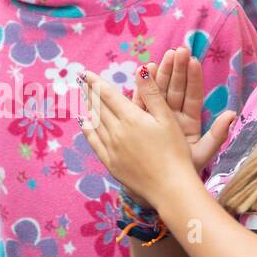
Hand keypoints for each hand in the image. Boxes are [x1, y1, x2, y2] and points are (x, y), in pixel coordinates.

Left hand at [81, 63, 221, 208]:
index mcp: (131, 118)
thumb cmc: (174, 152)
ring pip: (94, 123)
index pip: (108, 95)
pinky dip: (87, 130)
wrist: (169, 187)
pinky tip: (84, 123)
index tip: (85, 73)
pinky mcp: (110, 163)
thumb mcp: (167, 119)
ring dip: (88, 108)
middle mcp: (116, 131)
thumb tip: (141, 69)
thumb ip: (152, 93)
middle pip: (98, 107)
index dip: (96, 82)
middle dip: (90, 92)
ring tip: (83, 98)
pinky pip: (93, 142)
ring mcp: (111, 148)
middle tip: (81, 82)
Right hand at [134, 47, 236, 171]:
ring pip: (160, 91)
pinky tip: (144, 71)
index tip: (194, 61)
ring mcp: (157, 117)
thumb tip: (233, 114)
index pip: (192, 96)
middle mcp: (174, 116)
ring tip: (163, 57)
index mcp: (190, 122)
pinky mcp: (142, 120)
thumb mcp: (202, 153)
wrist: (161, 186)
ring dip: (162, 74)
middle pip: (176, 89)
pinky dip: (143, 87)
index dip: (194, 79)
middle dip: (177, 70)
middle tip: (179, 51)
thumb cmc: (183, 171)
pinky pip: (143, 101)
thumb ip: (217, 135)